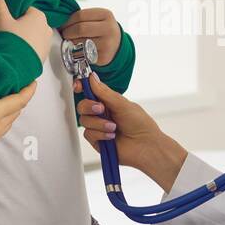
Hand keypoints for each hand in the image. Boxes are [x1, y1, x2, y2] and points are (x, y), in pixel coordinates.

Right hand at [0, 0, 51, 60]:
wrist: (17, 65)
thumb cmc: (12, 40)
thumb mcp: (3, 21)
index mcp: (38, 15)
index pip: (25, 9)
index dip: (14, 14)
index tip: (7, 20)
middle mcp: (47, 27)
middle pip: (31, 22)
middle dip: (21, 25)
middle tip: (9, 32)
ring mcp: (47, 41)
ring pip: (34, 34)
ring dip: (26, 36)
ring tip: (14, 42)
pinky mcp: (45, 53)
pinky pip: (36, 46)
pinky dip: (29, 47)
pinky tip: (19, 50)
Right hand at [0, 66, 37, 169]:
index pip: (20, 101)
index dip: (29, 91)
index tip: (33, 82)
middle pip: (17, 111)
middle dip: (21, 98)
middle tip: (18, 87)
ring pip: (10, 121)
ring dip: (12, 110)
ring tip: (7, 99)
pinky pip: (1, 129)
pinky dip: (3, 119)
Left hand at [59, 8, 121, 63]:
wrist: (117, 46)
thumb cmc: (101, 30)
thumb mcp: (97, 19)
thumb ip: (82, 17)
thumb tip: (60, 21)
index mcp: (106, 15)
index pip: (80, 15)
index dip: (68, 21)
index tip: (63, 25)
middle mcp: (109, 28)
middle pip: (80, 29)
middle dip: (68, 32)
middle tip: (65, 34)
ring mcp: (107, 43)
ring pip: (80, 42)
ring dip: (70, 42)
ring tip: (70, 41)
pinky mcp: (103, 57)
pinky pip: (83, 54)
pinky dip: (76, 52)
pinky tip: (78, 49)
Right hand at [74, 71, 185, 188]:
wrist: (145, 146)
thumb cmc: (140, 124)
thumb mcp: (122, 104)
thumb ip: (104, 92)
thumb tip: (92, 78)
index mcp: (108, 101)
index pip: (90, 92)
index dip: (82, 87)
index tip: (79, 86)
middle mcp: (102, 114)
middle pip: (82, 106)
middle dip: (89, 106)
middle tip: (101, 109)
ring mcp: (98, 127)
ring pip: (84, 120)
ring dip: (99, 123)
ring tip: (113, 127)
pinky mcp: (97, 140)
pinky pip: (88, 134)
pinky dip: (100, 134)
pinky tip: (111, 137)